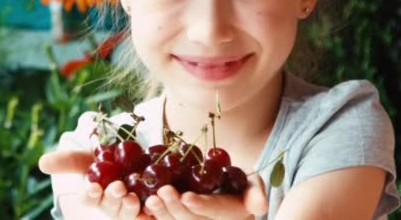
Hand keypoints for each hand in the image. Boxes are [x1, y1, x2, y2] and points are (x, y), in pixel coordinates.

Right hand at [39, 150, 152, 218]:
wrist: (134, 158)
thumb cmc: (105, 160)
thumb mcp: (88, 156)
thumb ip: (67, 161)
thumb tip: (43, 163)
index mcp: (94, 194)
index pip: (88, 198)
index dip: (90, 194)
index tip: (93, 187)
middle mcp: (111, 205)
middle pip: (110, 206)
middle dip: (112, 198)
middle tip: (117, 187)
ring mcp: (130, 208)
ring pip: (128, 212)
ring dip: (129, 206)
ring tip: (132, 196)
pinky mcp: (150, 207)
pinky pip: (151, 212)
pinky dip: (152, 208)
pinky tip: (155, 199)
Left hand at [143, 174, 267, 219]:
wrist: (223, 190)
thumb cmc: (237, 185)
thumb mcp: (251, 185)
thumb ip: (255, 192)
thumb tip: (260, 206)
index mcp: (231, 215)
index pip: (216, 211)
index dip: (202, 206)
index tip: (188, 196)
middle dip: (175, 208)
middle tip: (162, 192)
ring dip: (161, 213)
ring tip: (150, 199)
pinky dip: (153, 216)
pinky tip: (140, 206)